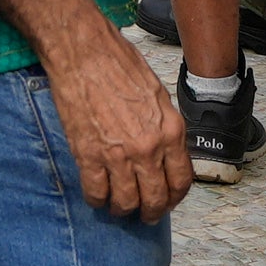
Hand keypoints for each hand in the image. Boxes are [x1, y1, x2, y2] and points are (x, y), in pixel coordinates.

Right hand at [47, 19, 190, 221]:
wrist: (83, 51)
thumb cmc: (117, 63)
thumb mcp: (156, 95)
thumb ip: (163, 127)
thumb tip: (163, 152)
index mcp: (171, 130)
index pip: (182, 181)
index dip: (175, 198)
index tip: (167, 201)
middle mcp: (149, 147)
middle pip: (156, 198)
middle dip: (151, 212)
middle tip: (144, 214)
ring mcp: (119, 154)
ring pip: (126, 202)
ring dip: (122, 210)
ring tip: (117, 207)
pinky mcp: (89, 155)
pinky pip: (96, 192)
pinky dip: (96, 199)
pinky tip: (95, 195)